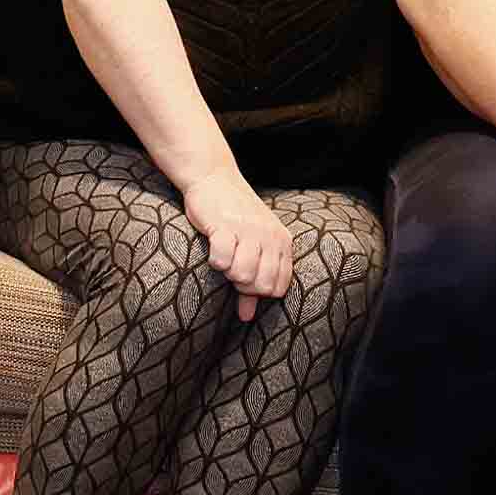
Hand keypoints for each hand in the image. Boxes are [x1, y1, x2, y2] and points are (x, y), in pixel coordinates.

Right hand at [182, 169, 297, 315]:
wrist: (214, 177)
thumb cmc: (233, 216)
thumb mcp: (252, 246)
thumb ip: (252, 282)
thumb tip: (247, 316)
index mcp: (282, 241)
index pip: (279, 287)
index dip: (259, 291)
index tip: (245, 278)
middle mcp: (269, 236)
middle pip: (261, 285)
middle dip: (242, 285)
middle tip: (232, 267)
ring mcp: (249, 230)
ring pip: (242, 275)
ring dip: (228, 272)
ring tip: (224, 257)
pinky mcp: (225, 225)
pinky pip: (222, 260)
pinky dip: (215, 261)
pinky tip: (214, 249)